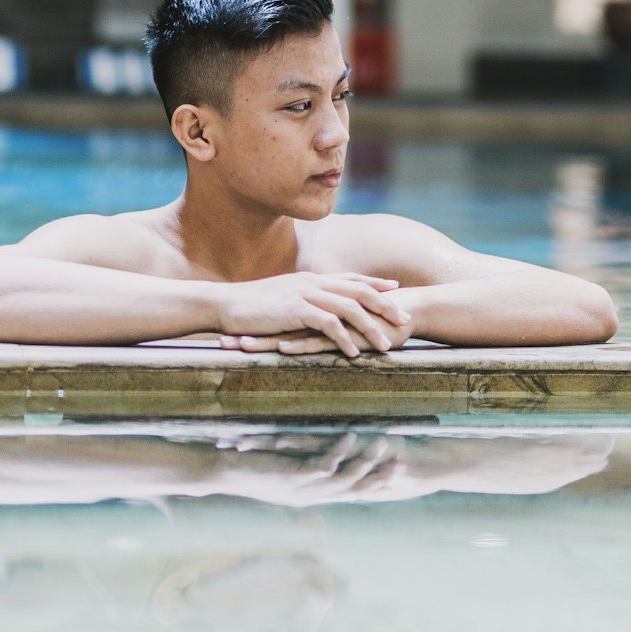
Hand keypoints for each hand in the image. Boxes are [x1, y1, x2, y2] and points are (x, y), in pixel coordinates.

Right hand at [213, 272, 411, 356]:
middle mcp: (313, 282)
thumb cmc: (253, 305)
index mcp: (312, 278)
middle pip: (358, 290)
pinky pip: (328, 324)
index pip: (350, 278)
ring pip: (348, 308)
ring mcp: (305, 295)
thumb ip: (303, 298)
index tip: (396, 289)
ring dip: (369, 327)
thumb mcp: (284, 297)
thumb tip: (317, 307)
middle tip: (404, 318)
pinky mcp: (296, 311)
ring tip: (386, 345)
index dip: (374, 283)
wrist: (227, 304)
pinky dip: (344, 338)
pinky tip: (354, 353)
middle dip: (384, 304)